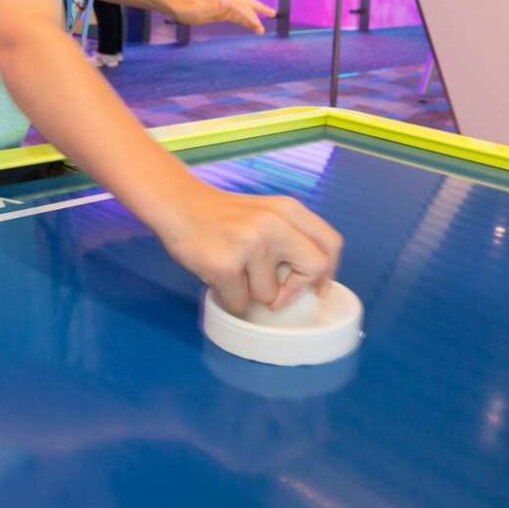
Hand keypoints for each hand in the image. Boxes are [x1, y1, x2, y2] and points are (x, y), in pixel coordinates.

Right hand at [157, 182, 342, 315]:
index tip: (316, 287)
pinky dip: (229, 298)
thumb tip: (310, 280)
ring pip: (270, 296)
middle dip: (296, 289)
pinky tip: (218, 276)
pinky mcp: (226, 264)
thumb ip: (289, 237)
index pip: (331, 243)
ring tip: (234, 272)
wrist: (177, 204)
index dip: (328, 271)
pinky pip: (240, 303)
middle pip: (314, 268)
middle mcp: (274, 223)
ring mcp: (251, 244)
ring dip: (251, 294)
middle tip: (276, 294)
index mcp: (288, 210)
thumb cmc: (222, 215)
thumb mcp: (265, 213)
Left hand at [167, 0, 276, 33]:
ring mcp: (221, 4)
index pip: (243, 8)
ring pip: (241, 10)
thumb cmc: (186, 7)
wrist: (173, 4)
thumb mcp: (201, 8)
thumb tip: (230, 1)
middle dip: (260, 10)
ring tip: (260, 27)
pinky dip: (241, 19)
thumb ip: (217, 5)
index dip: (252, 19)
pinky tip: (243, 23)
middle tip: (273, 14)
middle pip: (247, 4)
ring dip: (251, 17)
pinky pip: (233, 15)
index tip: (260, 30)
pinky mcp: (216, 10)